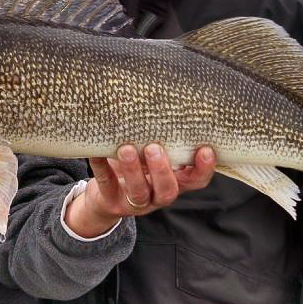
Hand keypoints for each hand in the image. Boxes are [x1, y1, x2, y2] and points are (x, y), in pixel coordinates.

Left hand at [64, 143, 214, 237]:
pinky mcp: (110, 200)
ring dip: (133, 170)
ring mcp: (134, 202)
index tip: (206, 149)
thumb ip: (162, 139)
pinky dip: (101, 167)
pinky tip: (97, 152)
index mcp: (173, 182)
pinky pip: (106, 184)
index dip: (203, 169)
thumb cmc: (136, 166)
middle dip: (162, 171)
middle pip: (167, 191)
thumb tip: (166, 101)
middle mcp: (157, 195)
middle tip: (154, 148)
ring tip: (127, 149)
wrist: (104, 197)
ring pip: (138, 192)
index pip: (195, 181)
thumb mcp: (151, 155)